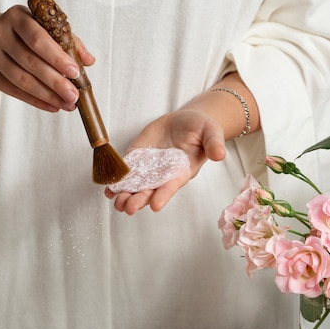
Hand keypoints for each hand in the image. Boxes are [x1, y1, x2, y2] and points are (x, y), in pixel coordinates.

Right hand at [0, 5, 94, 111]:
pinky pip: (13, 91)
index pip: (37, 38)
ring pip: (21, 80)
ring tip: (67, 104)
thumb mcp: (47, 27)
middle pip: (29, 62)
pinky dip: (35, 101)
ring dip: (47, 95)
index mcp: (17, 16)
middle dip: (55, 82)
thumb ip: (69, 41)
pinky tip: (52, 106)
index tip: (75, 72)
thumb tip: (89, 60)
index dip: (56, 57)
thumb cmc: (28, 32)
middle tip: (73, 95)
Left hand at [105, 108, 225, 214]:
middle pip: (150, 191)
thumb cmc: (202, 129)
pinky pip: (127, 172)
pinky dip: (118, 181)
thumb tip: (220, 154)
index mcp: (182, 171)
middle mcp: (164, 174)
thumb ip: (214, 143)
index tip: (155, 205)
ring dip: (125, 195)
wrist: (187, 120)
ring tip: (116, 201)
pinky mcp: (138, 158)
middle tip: (128, 207)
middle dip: (138, 200)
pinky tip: (109, 188)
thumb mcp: (211, 132)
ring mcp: (150, 168)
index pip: (171, 186)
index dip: (163, 196)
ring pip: (136, 186)